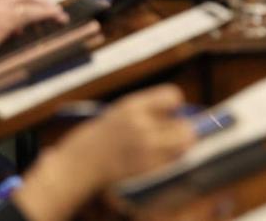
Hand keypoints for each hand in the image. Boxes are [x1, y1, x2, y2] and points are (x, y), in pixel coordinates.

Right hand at [13, 85, 196, 220]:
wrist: (79, 163)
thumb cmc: (101, 135)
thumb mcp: (122, 111)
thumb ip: (150, 109)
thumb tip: (183, 111)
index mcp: (132, 106)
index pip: (173, 96)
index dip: (175, 104)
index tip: (168, 110)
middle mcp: (141, 126)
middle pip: (185, 125)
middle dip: (184, 126)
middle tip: (172, 129)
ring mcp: (144, 149)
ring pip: (184, 145)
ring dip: (181, 143)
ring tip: (166, 143)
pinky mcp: (146, 169)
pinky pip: (173, 161)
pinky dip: (171, 158)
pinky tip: (157, 156)